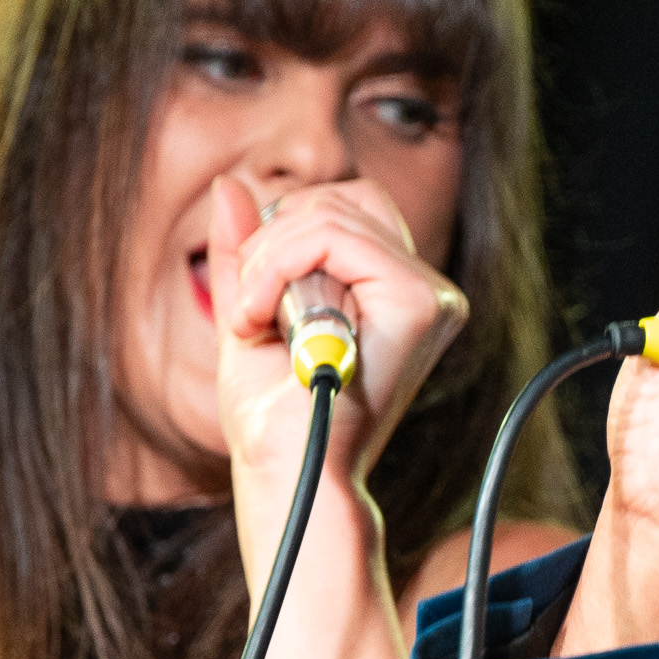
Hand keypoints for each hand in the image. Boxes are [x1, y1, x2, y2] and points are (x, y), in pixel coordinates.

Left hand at [209, 176, 470, 493]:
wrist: (292, 475)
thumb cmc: (274, 417)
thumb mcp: (250, 313)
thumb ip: (246, 252)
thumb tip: (229, 183)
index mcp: (397, 291)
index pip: (345, 208)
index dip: (283, 235)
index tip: (251, 301)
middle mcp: (426, 289)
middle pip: (341, 199)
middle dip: (271, 242)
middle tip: (246, 311)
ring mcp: (430, 295)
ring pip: (330, 212)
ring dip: (266, 260)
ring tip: (253, 321)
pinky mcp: (418, 303)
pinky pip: (333, 235)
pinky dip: (277, 266)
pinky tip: (262, 318)